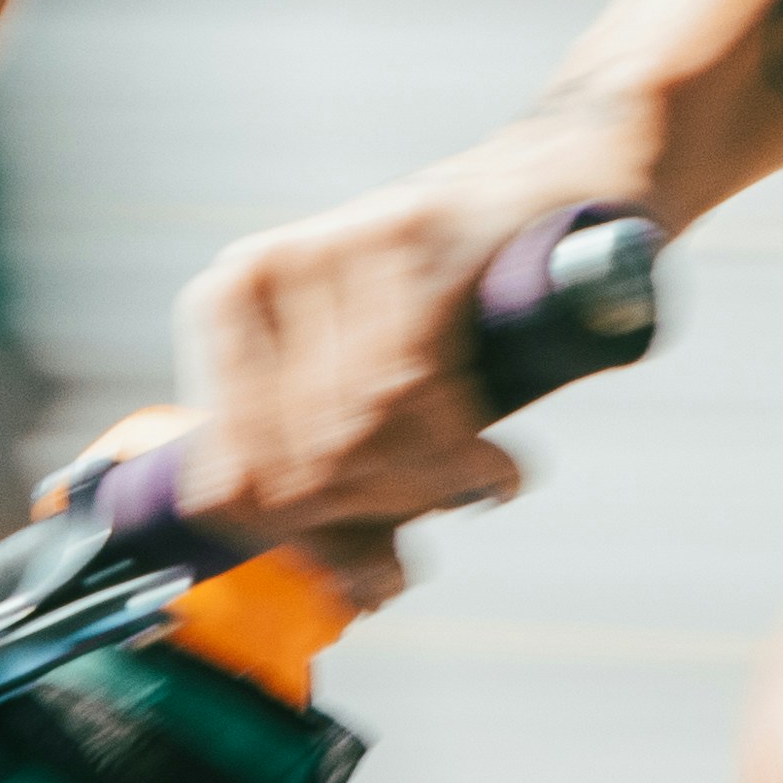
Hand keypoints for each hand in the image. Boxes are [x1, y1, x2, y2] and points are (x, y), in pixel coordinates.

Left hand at [153, 124, 647, 589]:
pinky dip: (457, 452)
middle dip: (371, 515)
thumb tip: (358, 593)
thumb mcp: (380, 391)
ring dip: (423, 486)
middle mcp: (263, 271)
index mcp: (228, 308)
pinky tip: (495, 465)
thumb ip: (353, 483)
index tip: (368, 569)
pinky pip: (411, 387)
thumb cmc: (462, 306)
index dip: (296, 541)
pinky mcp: (412, 237)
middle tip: (439, 513)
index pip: (225, 473)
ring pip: (351, 431)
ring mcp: (332, 246)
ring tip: (475, 482)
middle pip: (291, 463)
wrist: (557, 189)